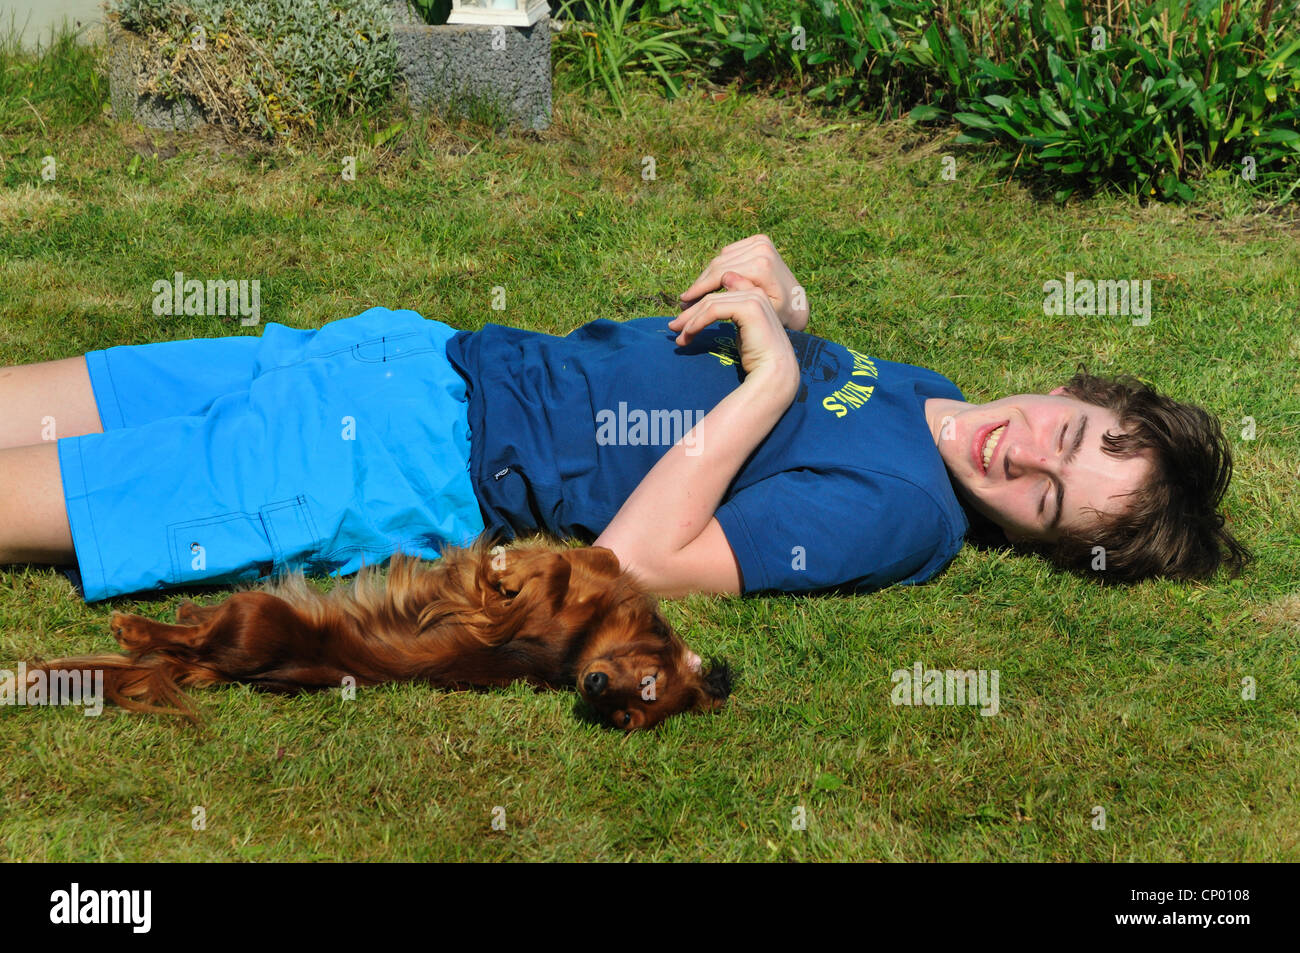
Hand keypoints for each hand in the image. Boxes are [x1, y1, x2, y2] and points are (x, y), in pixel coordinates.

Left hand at [667, 274, 798, 393]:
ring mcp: (754, 297)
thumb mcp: (741, 330)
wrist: (776, 373)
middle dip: (689, 312)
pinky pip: (713, 310)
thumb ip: (729, 312)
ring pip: (710, 303)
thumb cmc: (758, 356)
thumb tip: (707, 303)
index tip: (684, 318)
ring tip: (678, 337)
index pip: (719, 290)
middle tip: (673, 327)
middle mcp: (755, 291)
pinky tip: (688, 336)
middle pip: (712, 296)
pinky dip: (697, 323)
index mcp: (754, 293)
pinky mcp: (749, 308)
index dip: (698, 300)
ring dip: (689, 320)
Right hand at [677, 233, 808, 331]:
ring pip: (720, 259)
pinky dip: (716, 270)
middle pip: (718, 265)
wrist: (798, 304)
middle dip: (699, 285)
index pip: (720, 275)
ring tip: (692, 297)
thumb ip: (745, 296)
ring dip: (705, 278)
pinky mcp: (758, 241)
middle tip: (683, 304)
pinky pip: (727, 254)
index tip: (685, 305)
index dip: (700, 290)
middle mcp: (761, 247)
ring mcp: (760, 242)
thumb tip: (725, 279)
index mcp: (762, 263)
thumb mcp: (765, 311)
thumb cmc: (782, 315)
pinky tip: (707, 286)